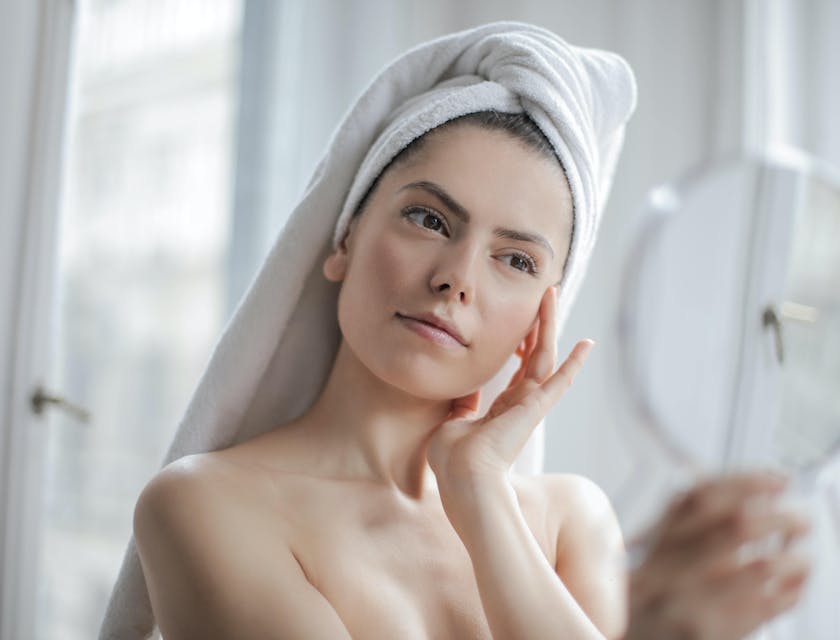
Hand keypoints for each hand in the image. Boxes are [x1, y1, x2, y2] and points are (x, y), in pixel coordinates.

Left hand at [425, 285, 594, 491]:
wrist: (464, 479)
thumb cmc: (454, 460)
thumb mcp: (452, 425)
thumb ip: (461, 408)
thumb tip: (460, 397)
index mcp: (502, 408)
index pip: (517, 368)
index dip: (521, 342)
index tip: (523, 321)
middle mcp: (521, 403)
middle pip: (535, 354)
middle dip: (539, 323)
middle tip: (546, 294)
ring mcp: (531, 404)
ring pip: (545, 354)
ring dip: (549, 323)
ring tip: (552, 294)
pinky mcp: (536, 407)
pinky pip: (559, 380)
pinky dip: (574, 363)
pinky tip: (587, 344)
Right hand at [624, 471, 810, 639]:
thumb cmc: (642, 610)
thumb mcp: (645, 564)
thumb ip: (676, 532)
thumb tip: (738, 501)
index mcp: (654, 544)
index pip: (699, 495)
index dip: (745, 481)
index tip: (776, 480)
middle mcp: (667, 569)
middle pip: (735, 524)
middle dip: (780, 517)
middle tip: (800, 518)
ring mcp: (689, 603)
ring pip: (760, 566)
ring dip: (794, 558)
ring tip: (803, 557)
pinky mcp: (711, 634)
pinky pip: (770, 607)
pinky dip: (793, 591)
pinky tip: (795, 585)